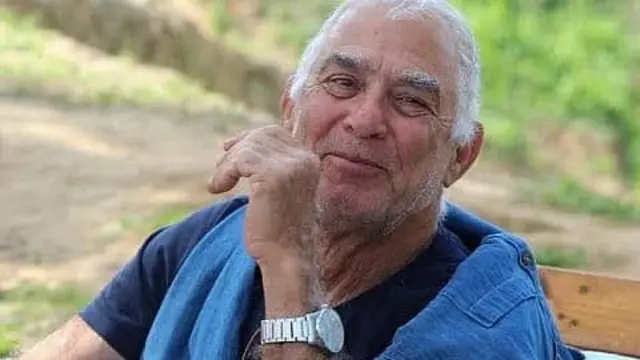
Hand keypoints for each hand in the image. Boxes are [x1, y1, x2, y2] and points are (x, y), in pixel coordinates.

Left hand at [207, 125, 320, 265]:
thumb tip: (232, 143)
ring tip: (219, 185)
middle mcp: (305, 159)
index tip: (227, 150)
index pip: (274, 133)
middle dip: (236, 150)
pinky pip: (240, 160)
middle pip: (260, 136)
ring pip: (248, 147)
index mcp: (309, 160)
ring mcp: (291, 167)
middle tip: (221, 172)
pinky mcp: (274, 177)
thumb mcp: (278, 188)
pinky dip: (224, 173)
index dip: (248, 138)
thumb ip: (268, 164)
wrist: (286, 256)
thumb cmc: (278, 227)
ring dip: (226, 164)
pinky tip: (218, 189)